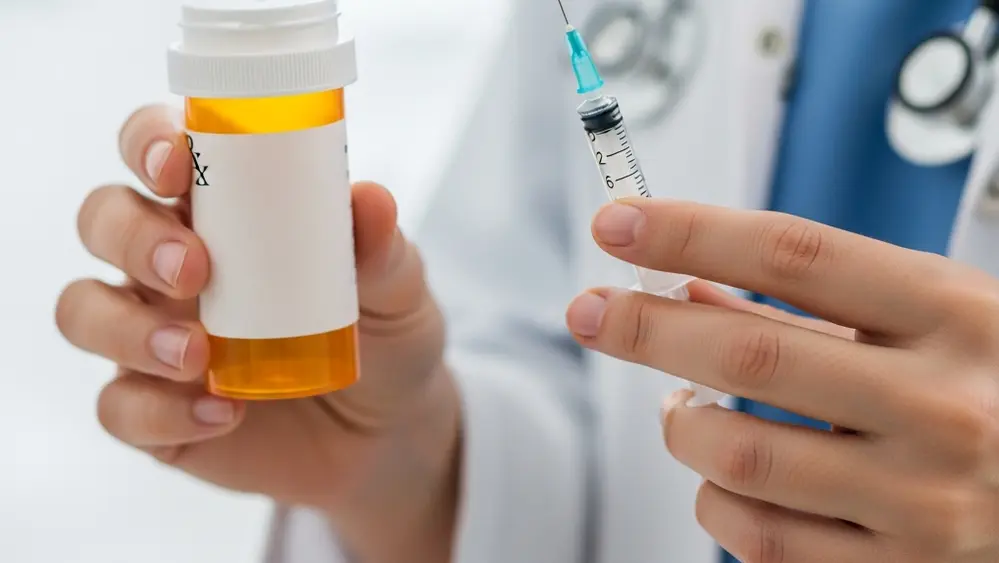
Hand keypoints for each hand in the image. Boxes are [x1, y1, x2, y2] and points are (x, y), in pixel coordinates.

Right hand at [56, 106, 459, 562]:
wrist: (390, 428)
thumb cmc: (384, 333)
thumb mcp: (397, 287)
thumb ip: (381, 247)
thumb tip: (371, 200)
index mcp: (223, 210)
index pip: (156, 151)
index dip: (147, 141)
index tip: (175, 164)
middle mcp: (170, 262)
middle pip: (103, 221)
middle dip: (133, 237)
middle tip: (194, 269)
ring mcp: (153, 334)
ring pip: (84, 311)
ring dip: (128, 328)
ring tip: (198, 355)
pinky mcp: (154, 409)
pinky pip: (118, 408)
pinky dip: (160, 412)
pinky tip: (222, 414)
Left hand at [566, 197, 998, 562]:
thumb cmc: (991, 383)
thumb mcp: (932, 314)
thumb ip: (812, 300)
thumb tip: (686, 282)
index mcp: (954, 317)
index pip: (794, 256)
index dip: (690, 233)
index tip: (618, 223)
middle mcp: (942, 407)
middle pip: (750, 356)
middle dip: (644, 327)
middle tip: (591, 310)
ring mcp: (922, 501)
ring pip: (737, 457)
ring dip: (678, 425)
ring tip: (677, 406)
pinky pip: (758, 537)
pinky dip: (713, 499)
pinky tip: (723, 476)